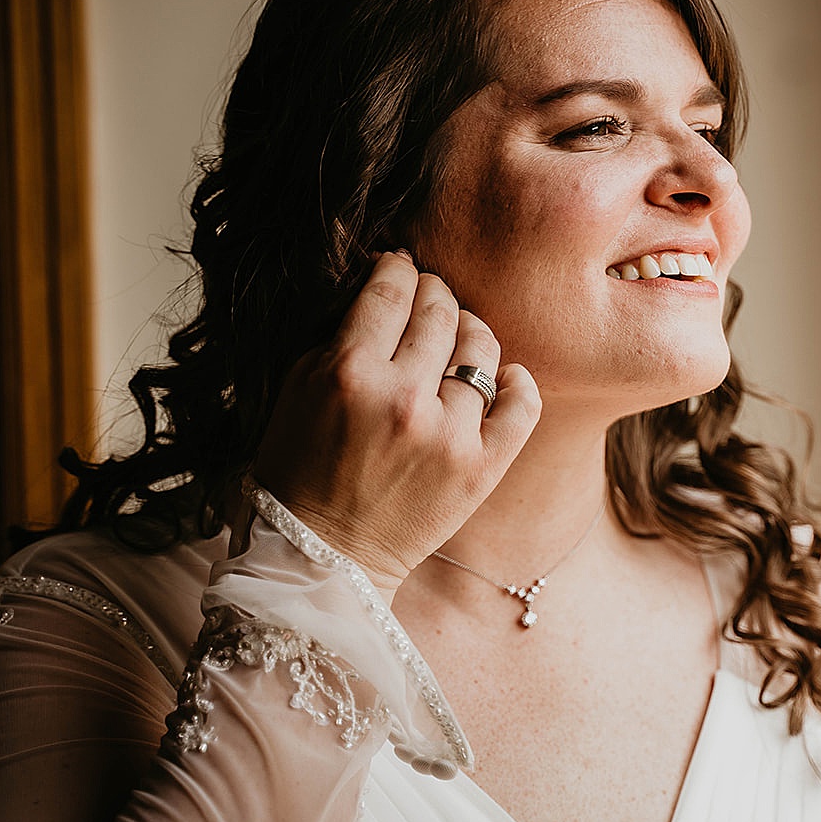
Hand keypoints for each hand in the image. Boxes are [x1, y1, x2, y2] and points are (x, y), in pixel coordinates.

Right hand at [251, 251, 540, 591]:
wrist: (324, 554)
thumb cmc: (301, 468)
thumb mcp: (298, 388)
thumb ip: (341, 335)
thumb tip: (385, 286)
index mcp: (349, 373)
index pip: (391, 291)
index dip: (398, 268)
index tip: (400, 266)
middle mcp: (403, 399)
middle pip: (440, 311)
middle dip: (434, 291)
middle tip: (430, 295)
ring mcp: (448, 435)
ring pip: (482, 348)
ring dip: (471, 329)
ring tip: (459, 335)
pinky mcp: (481, 468)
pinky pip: (522, 404)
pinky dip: (518, 381)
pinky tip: (503, 376)